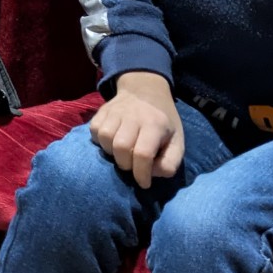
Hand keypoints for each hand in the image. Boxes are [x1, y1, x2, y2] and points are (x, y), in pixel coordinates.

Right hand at [90, 70, 184, 188]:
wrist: (146, 90)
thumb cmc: (163, 121)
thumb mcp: (177, 141)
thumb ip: (170, 162)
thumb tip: (151, 174)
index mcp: (155, 124)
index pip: (143, 154)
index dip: (141, 174)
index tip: (144, 183)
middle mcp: (133, 115)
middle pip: (121, 147)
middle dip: (126, 164)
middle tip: (133, 165)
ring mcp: (115, 111)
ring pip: (105, 138)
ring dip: (112, 153)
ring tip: (122, 154)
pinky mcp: (102, 110)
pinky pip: (94, 131)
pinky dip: (100, 142)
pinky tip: (111, 143)